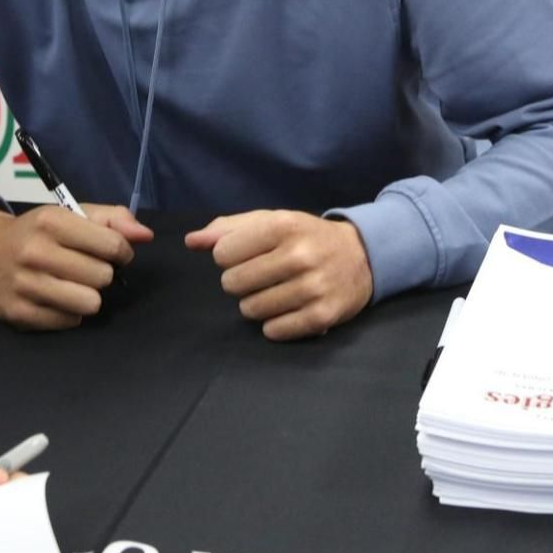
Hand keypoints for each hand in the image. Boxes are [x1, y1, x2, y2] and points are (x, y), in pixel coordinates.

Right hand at [0, 202, 151, 329]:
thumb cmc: (39, 232)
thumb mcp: (72, 214)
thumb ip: (113, 220)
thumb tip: (146, 236)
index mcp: (51, 221)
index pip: (111, 246)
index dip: (120, 252)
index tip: (110, 253)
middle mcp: (34, 252)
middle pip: (102, 277)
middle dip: (101, 274)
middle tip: (85, 269)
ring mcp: (24, 284)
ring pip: (89, 304)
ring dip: (88, 296)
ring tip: (73, 285)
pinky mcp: (18, 312)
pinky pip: (69, 322)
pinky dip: (69, 313)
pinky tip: (56, 298)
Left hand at [184, 210, 373, 340]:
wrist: (362, 255)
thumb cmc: (305, 236)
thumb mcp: (269, 221)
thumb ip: (227, 229)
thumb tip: (191, 241)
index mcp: (282, 225)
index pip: (223, 253)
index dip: (229, 258)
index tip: (247, 257)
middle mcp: (299, 255)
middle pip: (233, 284)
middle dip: (240, 283)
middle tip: (260, 277)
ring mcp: (313, 286)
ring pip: (251, 310)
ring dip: (255, 305)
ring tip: (274, 293)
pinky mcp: (323, 315)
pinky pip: (275, 331)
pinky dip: (273, 326)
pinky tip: (285, 311)